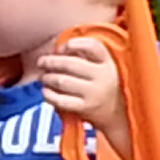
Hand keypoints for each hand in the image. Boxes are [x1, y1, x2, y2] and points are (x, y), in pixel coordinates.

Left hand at [37, 37, 131, 157]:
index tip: (61, 48)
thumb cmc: (104, 85)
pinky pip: (61, 100)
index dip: (73, 44)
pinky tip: (46, 91)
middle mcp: (102, 76)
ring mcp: (94, 93)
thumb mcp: (103, 67)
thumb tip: (55, 52)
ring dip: (47, 77)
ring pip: (62, 81)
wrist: (118, 115)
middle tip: (42, 62)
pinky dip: (49, 95)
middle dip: (51, 61)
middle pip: (71, 64)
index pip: (92, 46)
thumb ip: (84, 56)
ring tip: (44, 77)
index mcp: (107, 62)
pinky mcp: (85, 108)